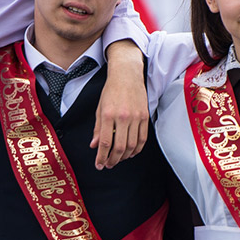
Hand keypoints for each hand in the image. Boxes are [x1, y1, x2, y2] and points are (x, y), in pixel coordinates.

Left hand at [91, 40, 148, 168]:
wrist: (127, 75)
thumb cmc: (111, 90)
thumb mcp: (99, 109)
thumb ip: (97, 129)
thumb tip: (94, 146)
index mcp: (108, 115)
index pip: (105, 142)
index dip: (101, 157)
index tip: (99, 164)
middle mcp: (123, 117)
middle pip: (120, 147)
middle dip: (113, 160)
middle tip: (108, 165)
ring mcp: (136, 117)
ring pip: (132, 145)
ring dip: (125, 156)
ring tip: (118, 160)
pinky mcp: (145, 116)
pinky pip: (142, 138)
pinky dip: (137, 149)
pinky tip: (131, 153)